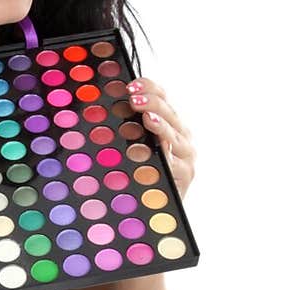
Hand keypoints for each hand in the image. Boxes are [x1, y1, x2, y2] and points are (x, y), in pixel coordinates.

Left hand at [125, 76, 195, 198]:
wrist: (160, 204)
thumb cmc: (146, 172)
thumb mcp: (135, 145)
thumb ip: (128, 126)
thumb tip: (104, 108)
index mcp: (170, 124)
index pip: (163, 98)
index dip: (150, 88)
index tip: (132, 85)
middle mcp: (181, 137)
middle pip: (169, 113)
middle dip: (152, 103)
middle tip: (133, 98)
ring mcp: (186, 156)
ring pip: (173, 136)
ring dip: (159, 125)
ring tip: (146, 118)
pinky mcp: (185, 175)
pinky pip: (173, 164)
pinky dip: (164, 156)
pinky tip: (154, 150)